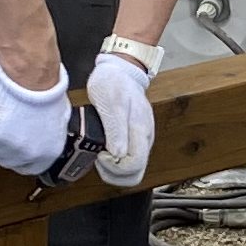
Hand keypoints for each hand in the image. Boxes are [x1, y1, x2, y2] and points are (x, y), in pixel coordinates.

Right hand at [0, 61, 77, 177]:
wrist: (31, 82)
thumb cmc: (46, 93)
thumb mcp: (58, 119)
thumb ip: (48, 134)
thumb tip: (43, 136)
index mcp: (48, 152)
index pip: (30, 168)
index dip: (21, 159)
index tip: (16, 152)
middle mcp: (28, 154)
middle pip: (8, 160)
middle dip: (6, 147)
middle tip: (6, 130)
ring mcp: (8, 147)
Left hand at [89, 52, 153, 188]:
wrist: (122, 70)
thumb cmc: (114, 83)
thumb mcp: (110, 104)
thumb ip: (115, 130)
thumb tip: (117, 155)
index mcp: (140, 131)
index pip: (134, 166)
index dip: (114, 167)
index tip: (101, 154)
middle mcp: (145, 139)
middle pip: (136, 175)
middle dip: (114, 174)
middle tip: (99, 159)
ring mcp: (143, 140)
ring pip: (134, 172)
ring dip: (115, 171)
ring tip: (101, 156)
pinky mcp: (138, 139)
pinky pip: (131, 161)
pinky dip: (116, 164)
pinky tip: (106, 152)